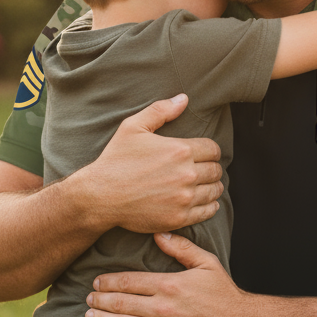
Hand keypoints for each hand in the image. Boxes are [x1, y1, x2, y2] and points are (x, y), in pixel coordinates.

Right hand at [86, 95, 223, 233]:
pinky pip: (208, 211)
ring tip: (204, 185)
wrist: (100, 196)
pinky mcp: (179, 217)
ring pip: (214, 190)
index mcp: (180, 150)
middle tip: (203, 170)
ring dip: (212, 186)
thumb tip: (183, 99)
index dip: (210, 151)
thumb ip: (160, 110)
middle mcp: (186, 174)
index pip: (213, 149)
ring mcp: (184, 198)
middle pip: (216, 170)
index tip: (204, 154)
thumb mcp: (133, 127)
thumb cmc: (116, 160)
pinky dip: (210, 206)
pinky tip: (203, 201)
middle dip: (211, 168)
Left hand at [86, 232, 247, 316]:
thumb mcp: (206, 262)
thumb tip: (158, 234)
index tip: (97, 280)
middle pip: (121, 302)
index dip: (109, 281)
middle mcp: (162, 308)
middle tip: (88, 296)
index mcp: (169, 284)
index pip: (129, 281)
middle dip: (100, 299)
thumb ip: (181, 248)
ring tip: (88, 314)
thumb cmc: (224, 292)